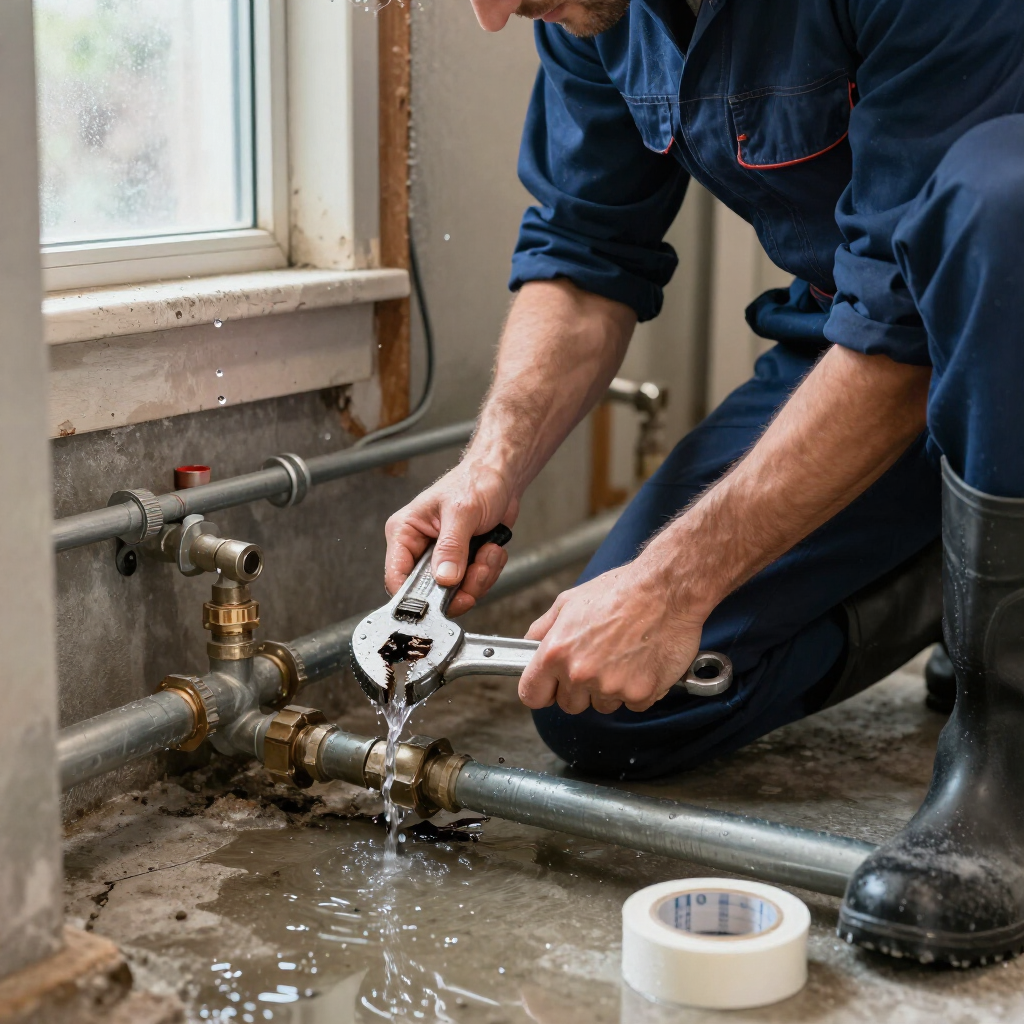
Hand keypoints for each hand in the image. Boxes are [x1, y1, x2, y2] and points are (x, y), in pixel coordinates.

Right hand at [384, 459, 518, 615]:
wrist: (502, 478)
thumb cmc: (476, 481)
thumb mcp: (462, 512)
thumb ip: (451, 547)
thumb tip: (444, 578)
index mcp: (406, 531)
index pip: (396, 575)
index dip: (416, 595)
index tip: (441, 599)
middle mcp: (420, 547)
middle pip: (430, 590)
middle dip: (461, 584)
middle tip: (478, 567)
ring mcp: (441, 557)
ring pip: (455, 591)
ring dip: (479, 576)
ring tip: (488, 550)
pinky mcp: (461, 563)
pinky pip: (473, 584)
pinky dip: (488, 571)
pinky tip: (492, 548)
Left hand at [519, 555, 704, 713]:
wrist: (666, 588)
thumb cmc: (620, 590)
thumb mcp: (569, 601)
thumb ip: (543, 629)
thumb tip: (530, 646)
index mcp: (556, 652)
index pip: (532, 695)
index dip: (543, 691)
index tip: (551, 686)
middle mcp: (580, 673)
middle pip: (569, 705)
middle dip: (580, 689)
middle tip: (598, 659)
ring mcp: (610, 686)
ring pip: (602, 706)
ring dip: (610, 689)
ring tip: (623, 655)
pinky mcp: (641, 693)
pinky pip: (632, 705)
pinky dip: (638, 689)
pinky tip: (642, 662)